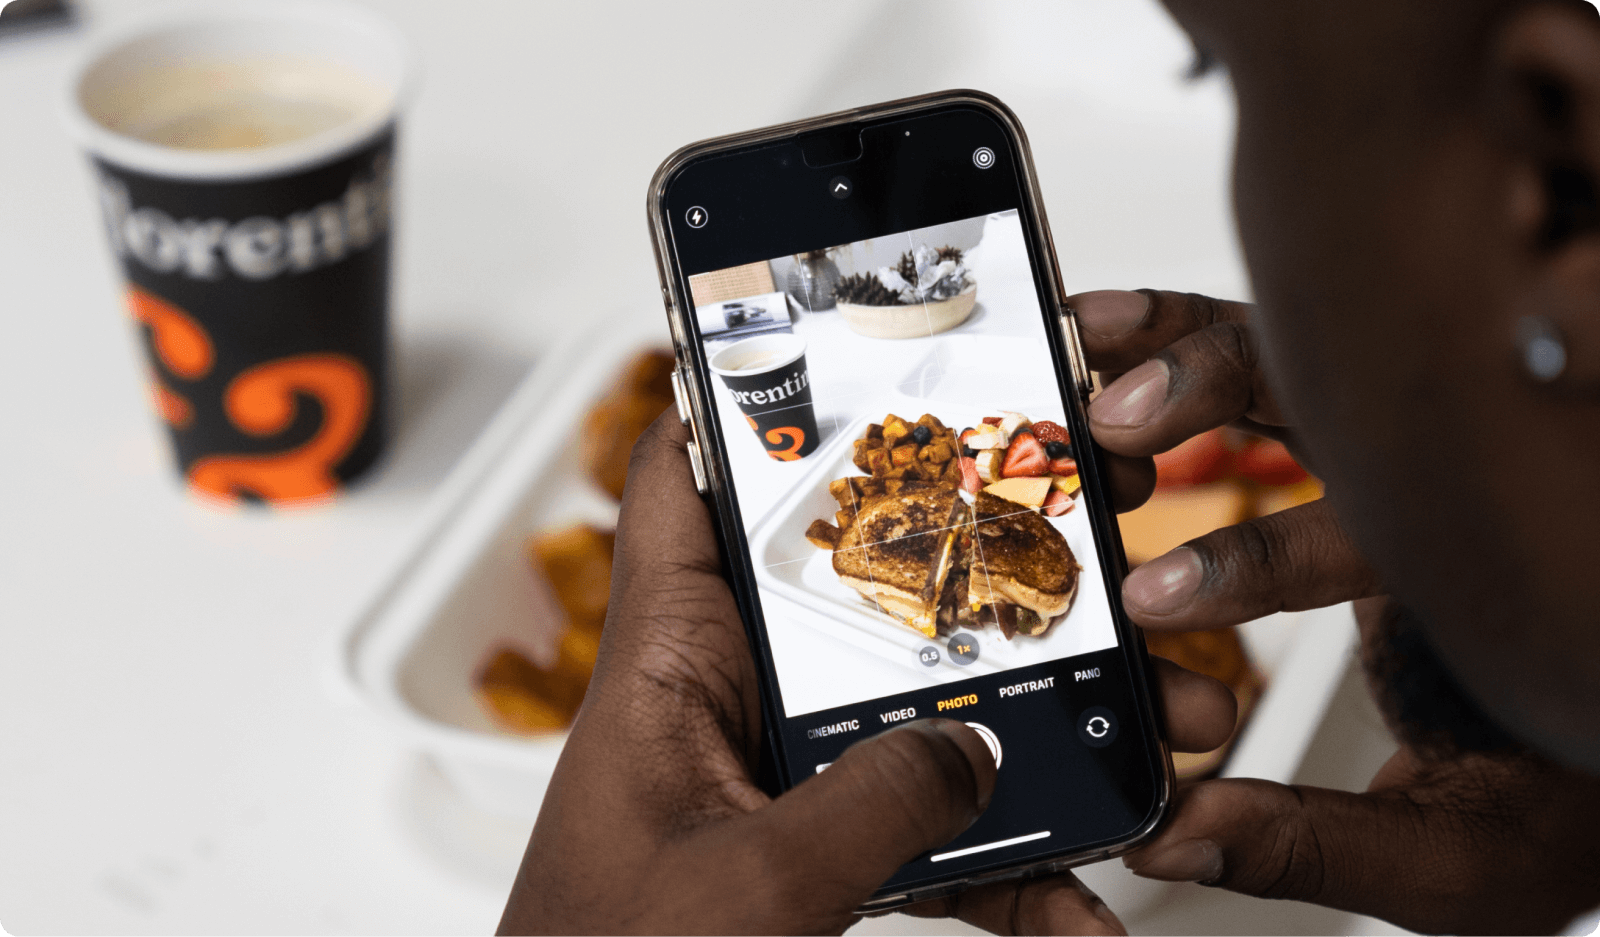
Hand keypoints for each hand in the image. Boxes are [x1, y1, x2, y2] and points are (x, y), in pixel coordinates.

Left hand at [498, 412, 1237, 935]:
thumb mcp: (748, 889)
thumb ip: (869, 810)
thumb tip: (973, 756)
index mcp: (670, 675)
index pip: (683, 494)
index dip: (735, 407)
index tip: (826, 346)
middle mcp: (726, 708)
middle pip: (853, 596)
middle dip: (970, 587)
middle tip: (1070, 556)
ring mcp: (776, 782)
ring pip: (914, 723)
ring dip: (1020, 743)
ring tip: (1132, 747)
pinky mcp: (812, 855)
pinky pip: (924, 839)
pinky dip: (1004, 875)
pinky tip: (1073, 913)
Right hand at [1073, 289, 1599, 933]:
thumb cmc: (1559, 807)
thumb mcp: (1453, 859)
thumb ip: (1313, 847)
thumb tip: (1172, 834)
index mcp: (1505, 599)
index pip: (1384, 548)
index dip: (1258, 564)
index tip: (1156, 598)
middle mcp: (1470, 506)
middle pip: (1352, 398)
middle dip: (1218, 390)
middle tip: (1116, 424)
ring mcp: (1427, 467)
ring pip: (1310, 358)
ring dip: (1192, 346)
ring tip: (1091, 338)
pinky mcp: (1383, 453)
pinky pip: (1290, 375)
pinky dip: (1200, 349)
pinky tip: (1129, 342)